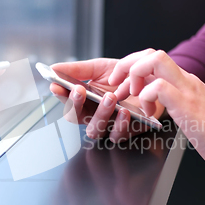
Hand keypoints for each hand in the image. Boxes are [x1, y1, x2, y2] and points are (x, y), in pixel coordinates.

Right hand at [49, 58, 164, 141]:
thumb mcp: (100, 68)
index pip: (66, 101)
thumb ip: (77, 70)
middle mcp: (93, 114)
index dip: (60, 96)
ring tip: (110, 97)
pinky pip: (117, 136)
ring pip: (95, 130)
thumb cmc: (124, 77)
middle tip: (80, 89)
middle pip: (77, 118)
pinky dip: (120, 125)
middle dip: (76, 104)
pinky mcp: (126, 131)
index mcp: (85, 101)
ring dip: (100, 114)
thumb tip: (53, 68)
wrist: (151, 80)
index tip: (56, 86)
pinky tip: (124, 111)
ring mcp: (108, 124)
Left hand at [108, 48, 204, 167]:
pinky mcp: (187, 104)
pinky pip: (159, 87)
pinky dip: (146, 97)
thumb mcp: (191, 110)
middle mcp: (186, 80)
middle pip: (152, 52)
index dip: (133, 66)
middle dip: (128, 65)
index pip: (155, 57)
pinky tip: (149, 113)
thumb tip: (153, 99)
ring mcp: (187, 89)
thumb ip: (175, 100)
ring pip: (155, 61)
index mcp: (185, 81)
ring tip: (134, 96)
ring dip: (135, 75)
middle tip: (118, 85)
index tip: (123, 84)